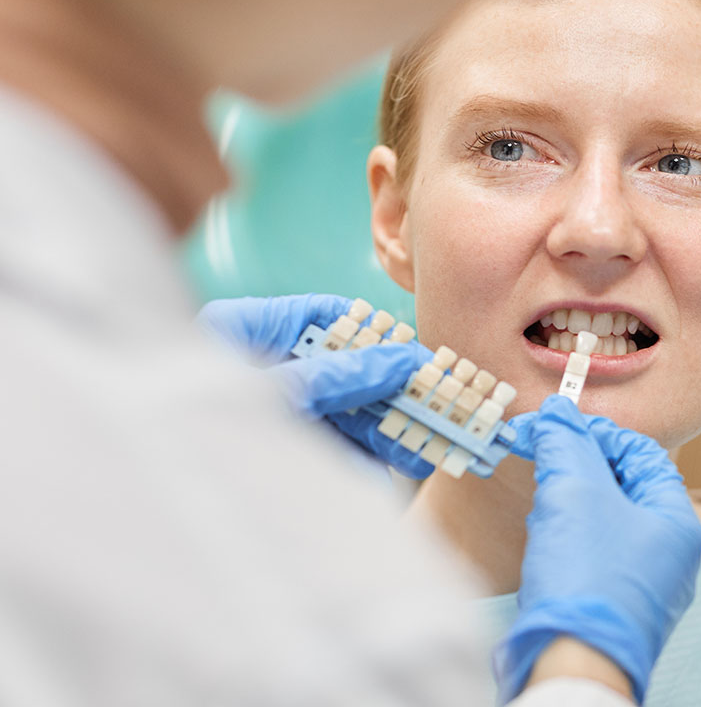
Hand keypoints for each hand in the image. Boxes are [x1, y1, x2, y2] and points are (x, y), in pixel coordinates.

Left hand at [195, 294, 435, 477]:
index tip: (407, 342)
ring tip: (434, 433)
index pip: (314, 317)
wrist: (142, 506)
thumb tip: (397, 359)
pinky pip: (339, 450)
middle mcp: (263, 376)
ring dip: (392, 423)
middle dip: (390, 384)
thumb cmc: (190, 435)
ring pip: (346, 413)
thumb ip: (332, 378)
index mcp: (240, 338)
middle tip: (436, 394)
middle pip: (340, 367)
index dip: (364, 325)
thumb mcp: (268, 395)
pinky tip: (410, 457)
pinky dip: (375, 455)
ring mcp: (277, 419)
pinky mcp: (289, 460)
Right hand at [497, 396, 700, 703]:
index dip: (597, 433)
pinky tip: (545, 547)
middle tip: (541, 462)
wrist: (572, 667)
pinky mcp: (612, 608)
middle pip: (623, 486)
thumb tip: (556, 414)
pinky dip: (566, 541)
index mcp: (676, 521)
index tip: (554, 429)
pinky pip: (592, 557)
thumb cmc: (586, 579)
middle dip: (578, 468)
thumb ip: (567, 444)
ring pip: (604, 522)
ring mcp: (642, 585)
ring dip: (569, 504)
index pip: (642, 453)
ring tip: (544, 509)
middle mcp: (668, 554)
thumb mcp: (575, 492)